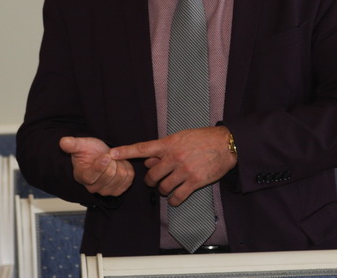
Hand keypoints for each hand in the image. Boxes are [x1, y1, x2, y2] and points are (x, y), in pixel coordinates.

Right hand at [59, 136, 134, 196]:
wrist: (101, 156)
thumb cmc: (89, 151)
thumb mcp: (81, 144)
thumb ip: (72, 144)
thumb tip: (63, 141)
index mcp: (82, 177)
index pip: (92, 176)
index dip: (101, 165)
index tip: (106, 155)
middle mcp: (93, 188)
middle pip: (110, 175)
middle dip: (113, 161)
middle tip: (109, 155)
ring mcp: (106, 191)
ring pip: (121, 176)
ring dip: (121, 164)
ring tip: (114, 160)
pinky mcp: (118, 190)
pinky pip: (129, 178)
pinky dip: (128, 168)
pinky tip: (120, 165)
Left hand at [109, 126, 236, 205]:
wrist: (225, 144)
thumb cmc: (203, 138)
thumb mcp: (180, 137)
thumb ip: (163, 149)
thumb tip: (148, 161)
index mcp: (169, 144)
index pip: (142, 148)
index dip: (125, 151)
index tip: (111, 154)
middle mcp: (174, 157)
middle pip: (151, 175)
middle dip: (151, 181)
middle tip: (155, 181)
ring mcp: (184, 170)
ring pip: (163, 187)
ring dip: (163, 190)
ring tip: (168, 186)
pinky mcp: (194, 182)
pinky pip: (177, 197)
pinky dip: (174, 200)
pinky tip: (176, 197)